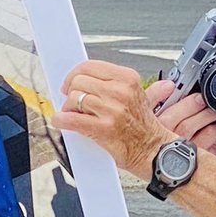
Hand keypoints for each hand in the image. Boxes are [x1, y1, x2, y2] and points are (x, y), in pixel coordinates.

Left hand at [54, 63, 215, 179]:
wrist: (154, 150)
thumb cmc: (144, 126)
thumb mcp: (137, 94)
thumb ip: (113, 83)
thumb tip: (84, 75)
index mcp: (128, 79)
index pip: (90, 66)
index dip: (74, 74)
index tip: (70, 82)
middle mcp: (120, 91)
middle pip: (79, 81)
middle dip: (71, 92)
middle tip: (72, 101)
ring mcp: (112, 110)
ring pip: (74, 98)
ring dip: (68, 108)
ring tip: (73, 114)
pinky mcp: (103, 129)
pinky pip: (72, 120)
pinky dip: (62, 120)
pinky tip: (61, 121)